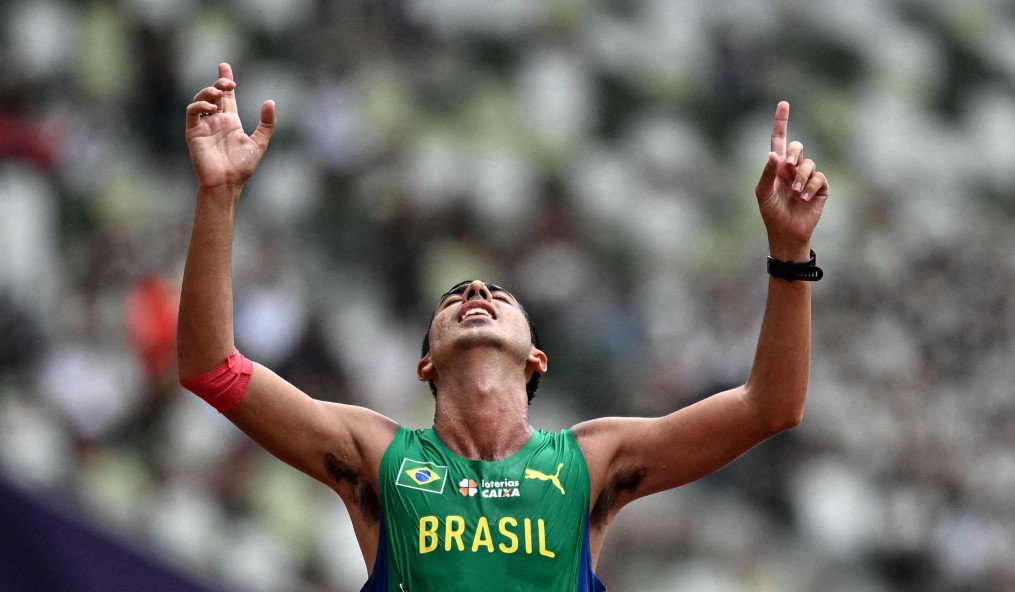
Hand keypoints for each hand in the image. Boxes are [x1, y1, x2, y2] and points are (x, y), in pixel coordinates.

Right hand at [186, 63, 274, 191]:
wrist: (227, 181)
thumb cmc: (242, 166)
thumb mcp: (259, 142)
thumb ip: (267, 124)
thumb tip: (270, 102)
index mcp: (231, 122)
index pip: (227, 97)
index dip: (226, 80)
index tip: (225, 66)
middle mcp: (216, 121)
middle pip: (214, 94)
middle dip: (219, 84)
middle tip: (229, 84)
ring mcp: (204, 125)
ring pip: (201, 100)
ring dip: (208, 92)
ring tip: (219, 94)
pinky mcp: (194, 132)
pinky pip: (192, 112)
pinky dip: (200, 106)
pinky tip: (212, 108)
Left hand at [754, 101, 828, 260]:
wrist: (786, 232)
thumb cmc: (771, 212)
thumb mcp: (763, 193)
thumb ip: (767, 173)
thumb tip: (774, 154)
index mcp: (777, 166)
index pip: (779, 139)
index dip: (781, 122)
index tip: (783, 104)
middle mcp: (793, 168)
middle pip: (797, 148)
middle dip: (794, 154)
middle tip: (788, 165)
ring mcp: (807, 177)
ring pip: (809, 164)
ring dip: (801, 177)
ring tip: (795, 193)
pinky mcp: (820, 188)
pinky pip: (819, 178)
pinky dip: (810, 187)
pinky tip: (805, 198)